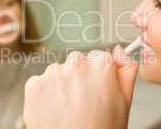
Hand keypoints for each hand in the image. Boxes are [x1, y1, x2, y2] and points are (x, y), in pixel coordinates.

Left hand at [23, 45, 137, 128]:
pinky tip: (54, 109)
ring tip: (67, 107)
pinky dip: (45, 93)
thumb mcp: (124, 102)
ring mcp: (53, 73)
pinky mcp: (34, 84)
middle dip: (79, 76)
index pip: (98, 57)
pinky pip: (41, 81)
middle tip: (81, 100)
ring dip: (61, 84)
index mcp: (101, 66)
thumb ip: (126, 71)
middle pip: (77, 61)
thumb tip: (120, 52)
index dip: (97, 74)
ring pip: (58, 71)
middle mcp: (76, 64)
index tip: (95, 87)